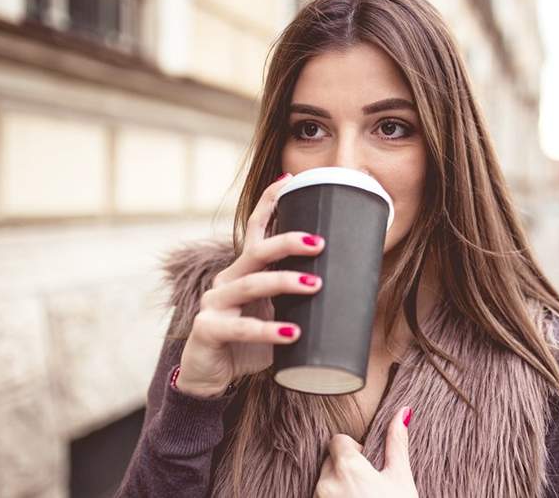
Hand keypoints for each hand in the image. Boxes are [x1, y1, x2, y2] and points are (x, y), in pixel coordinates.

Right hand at [176, 172, 326, 396]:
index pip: (254, 229)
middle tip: (319, 242)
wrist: (210, 377)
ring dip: (285, 283)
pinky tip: (293, 334)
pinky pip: (241, 327)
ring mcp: (214, 304)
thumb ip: (297, 302)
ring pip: (251, 284)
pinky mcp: (208, 330)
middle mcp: (226, 281)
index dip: (269, 203)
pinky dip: (269, 330)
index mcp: (242, 271)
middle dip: (288, 242)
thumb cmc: (248, 343)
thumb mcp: (276, 316)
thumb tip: (351, 290)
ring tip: (314, 285)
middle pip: (256, 252)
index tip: (290, 181)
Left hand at [314, 406, 417, 497]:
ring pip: (325, 484)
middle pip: (329, 462)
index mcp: (347, 467)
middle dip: (346, 468)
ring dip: (339, 488)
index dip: (354, 448)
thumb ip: (397, 441)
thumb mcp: (400, 477)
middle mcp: (326, 484)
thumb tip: (403, 411)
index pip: (338, 441)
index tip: (369, 464)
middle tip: (369, 486)